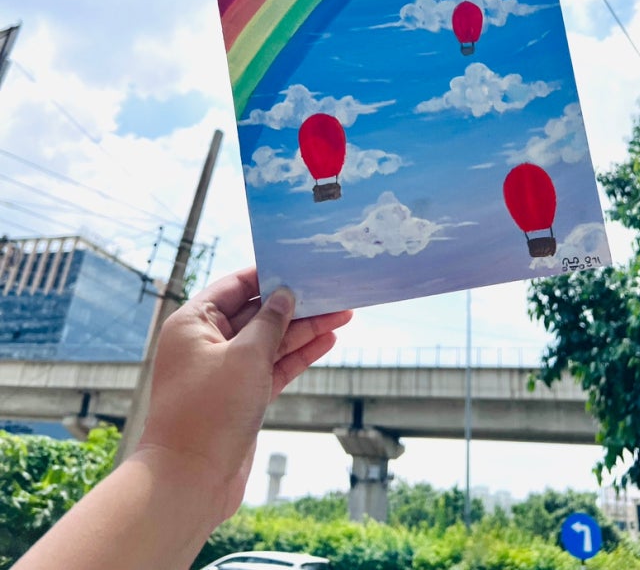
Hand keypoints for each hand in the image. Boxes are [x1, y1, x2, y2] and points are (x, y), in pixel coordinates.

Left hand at [135, 268, 351, 524]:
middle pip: (257, 313)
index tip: (301, 264)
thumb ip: (270, 322)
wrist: (190, 481)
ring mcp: (225, 371)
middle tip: (333, 291)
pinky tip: (327, 341)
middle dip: (295, 304)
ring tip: (343, 314)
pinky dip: (298, 355)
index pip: (235, 286)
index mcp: (194, 323)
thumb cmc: (209, 412)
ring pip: (270, 341)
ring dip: (304, 329)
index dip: (269, 274)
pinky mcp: (241, 396)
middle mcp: (206, 342)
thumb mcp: (246, 356)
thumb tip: (285, 294)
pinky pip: (273, 366)